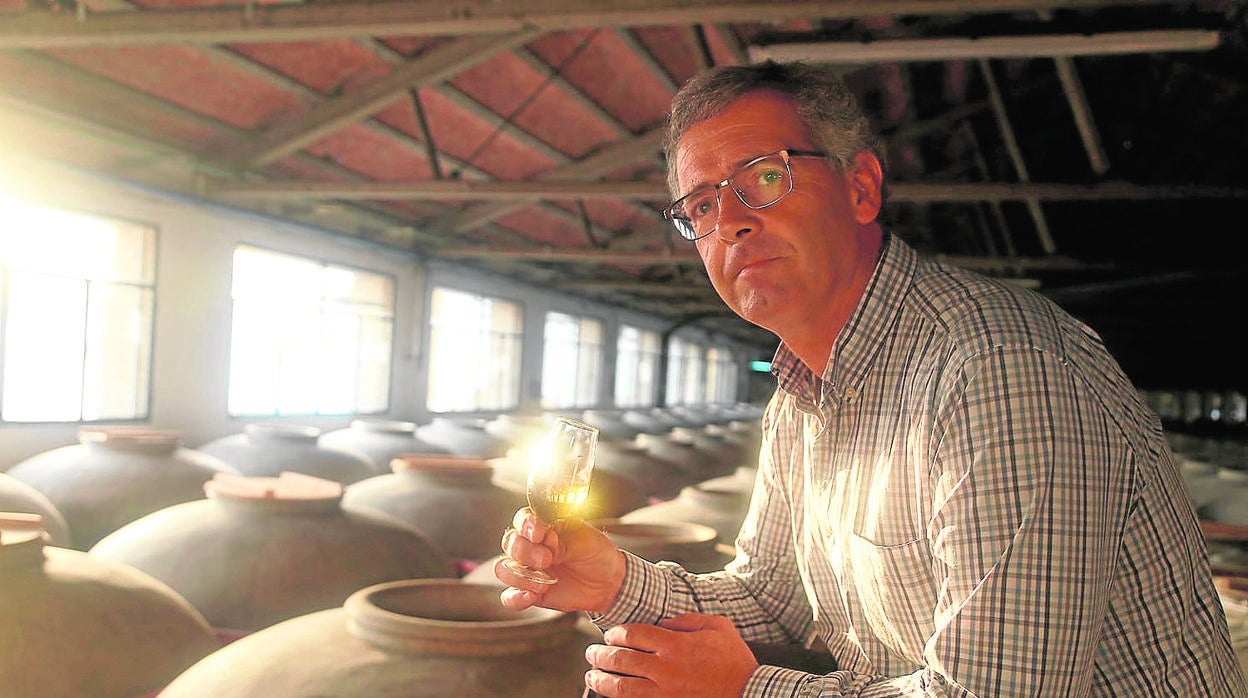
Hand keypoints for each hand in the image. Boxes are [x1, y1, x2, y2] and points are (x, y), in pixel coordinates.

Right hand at [495, 507, 625, 613]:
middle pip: (510, 543)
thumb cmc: (596, 553)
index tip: (539, 534)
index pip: (523, 519)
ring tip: (544, 582)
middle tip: (546, 559)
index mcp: (544, 526)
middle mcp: (531, 546)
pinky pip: (509, 596)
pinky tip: (533, 596)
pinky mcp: (529, 592)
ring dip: (520, 576)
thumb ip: (563, 542)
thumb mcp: (585, 541)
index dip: (526, 525)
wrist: (607, 583)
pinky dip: (517, 597)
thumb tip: (546, 544)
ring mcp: (528, 569)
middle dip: (525, 552)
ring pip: (503, 569)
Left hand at [584, 613, 757, 696]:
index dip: (615, 633)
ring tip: (591, 677)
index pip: (632, 634)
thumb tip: (663, 621)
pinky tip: (612, 695)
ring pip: (621, 687)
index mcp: (675, 644)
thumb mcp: (718, 626)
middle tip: (591, 653)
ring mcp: (664, 692)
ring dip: (601, 681)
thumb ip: (687, 619)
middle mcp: (665, 668)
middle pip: (620, 659)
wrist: (748, 692)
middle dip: (600, 655)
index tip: (609, 634)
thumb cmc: (734, 659)